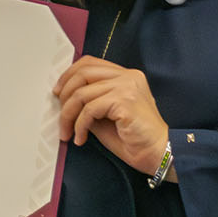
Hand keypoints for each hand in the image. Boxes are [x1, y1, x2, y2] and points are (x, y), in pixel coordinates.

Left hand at [53, 56, 173, 177]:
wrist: (159, 153)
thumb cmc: (135, 139)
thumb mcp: (105, 116)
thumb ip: (90, 103)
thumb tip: (65, 101)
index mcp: (126, 76)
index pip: (90, 63)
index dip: (69, 75)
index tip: (58, 93)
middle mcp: (128, 77)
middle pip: (83, 73)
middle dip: (65, 95)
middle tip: (60, 116)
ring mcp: (127, 87)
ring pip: (82, 93)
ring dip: (68, 116)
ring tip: (68, 133)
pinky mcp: (124, 101)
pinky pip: (89, 109)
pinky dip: (79, 125)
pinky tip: (81, 138)